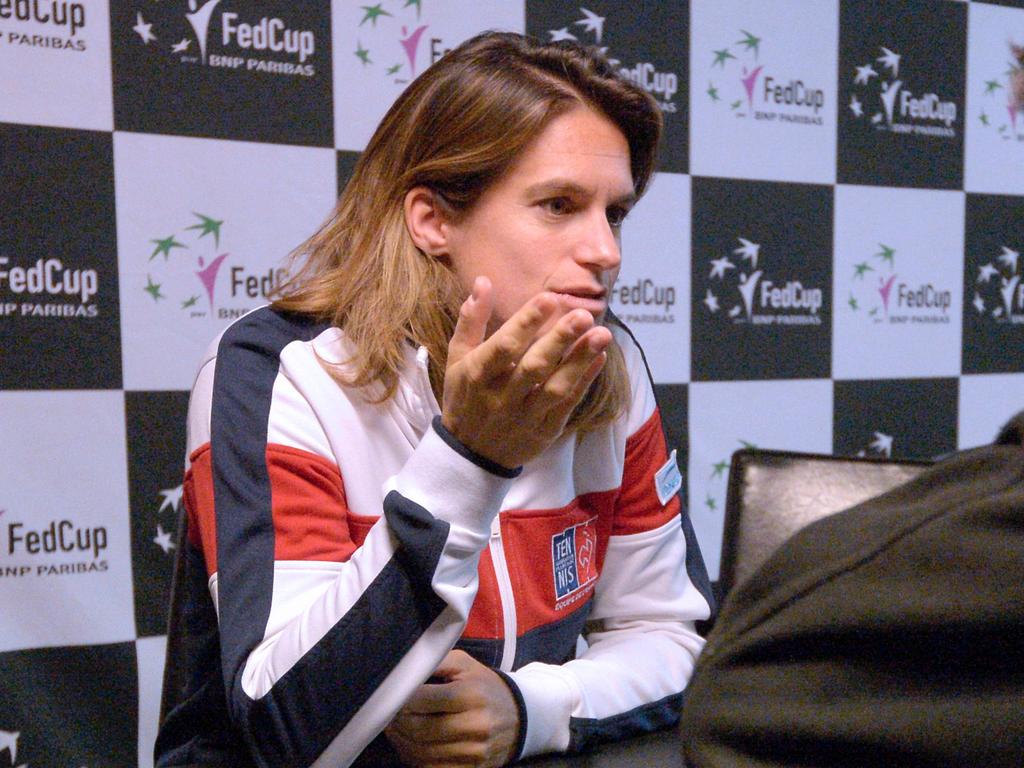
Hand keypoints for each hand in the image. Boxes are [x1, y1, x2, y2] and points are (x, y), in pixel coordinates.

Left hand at [385, 650, 519, 766]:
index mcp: (471, 695)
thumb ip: (435, 661)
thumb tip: (405, 669)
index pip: (422, 700)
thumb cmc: (484, 686)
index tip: (393, 695)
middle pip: (419, 730)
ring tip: (395, 729)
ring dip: (401, 742)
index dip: (401, 699)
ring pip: (421, 753)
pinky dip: (415, 758)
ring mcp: (474, 752)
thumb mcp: (464, 664)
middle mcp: (474, 726)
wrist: (520, 717)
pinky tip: (410, 745)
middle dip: (397, 722)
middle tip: (389, 714)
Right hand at [442, 277, 611, 469]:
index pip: (504, 346)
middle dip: (560, 339)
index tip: (549, 298)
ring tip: (602, 334)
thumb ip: (471, 319)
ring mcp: (525, 416)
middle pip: (534, 366)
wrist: (470, 455)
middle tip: (584, 314)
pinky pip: (567, 405)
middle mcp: (501, 396)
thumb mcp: (458, 358)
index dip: (526, 322)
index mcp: (478, 374)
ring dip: (580, 360)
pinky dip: (584, 382)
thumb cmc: (464, 396)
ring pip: (555, 387)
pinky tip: (599, 358)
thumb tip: (484, 281)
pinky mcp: (543, 431)